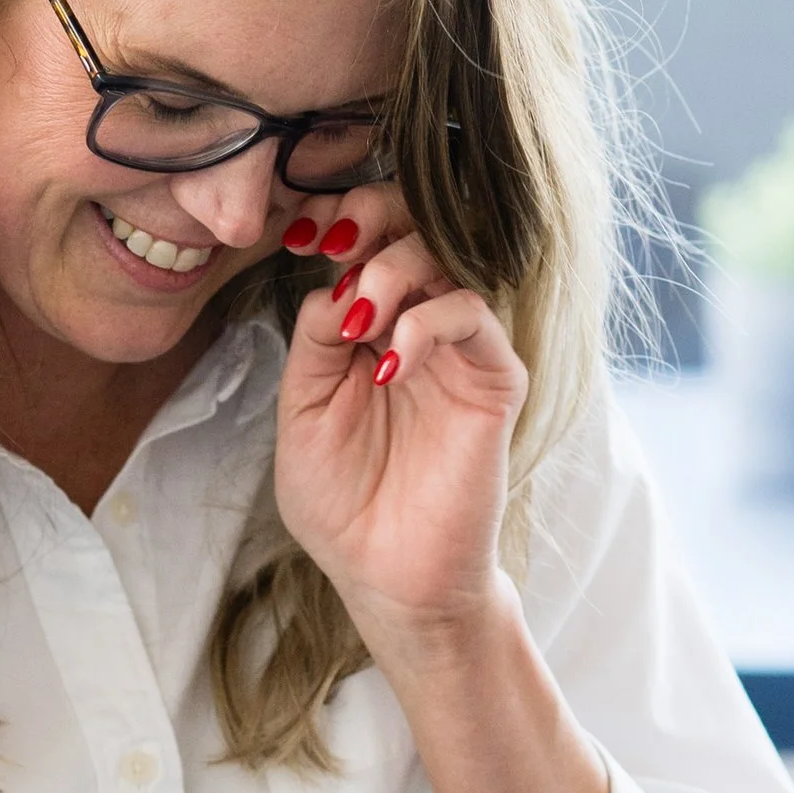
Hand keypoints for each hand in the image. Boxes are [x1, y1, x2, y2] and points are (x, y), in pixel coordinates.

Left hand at [271, 194, 526, 648]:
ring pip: (443, 260)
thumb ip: (313, 344)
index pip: (365, 242)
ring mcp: (457, 350)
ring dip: (393, 272)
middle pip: (410, 229)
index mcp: (369, 327)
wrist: (387, 576)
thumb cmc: (343, 505)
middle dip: (371, 215)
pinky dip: (427, 322)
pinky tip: (391, 364)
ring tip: (359, 319)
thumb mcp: (303, 414)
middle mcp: (416, 326)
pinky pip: (471, 316)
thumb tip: (331, 284)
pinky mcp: (492, 380)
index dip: (338, 217)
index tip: (301, 227)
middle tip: (337, 243)